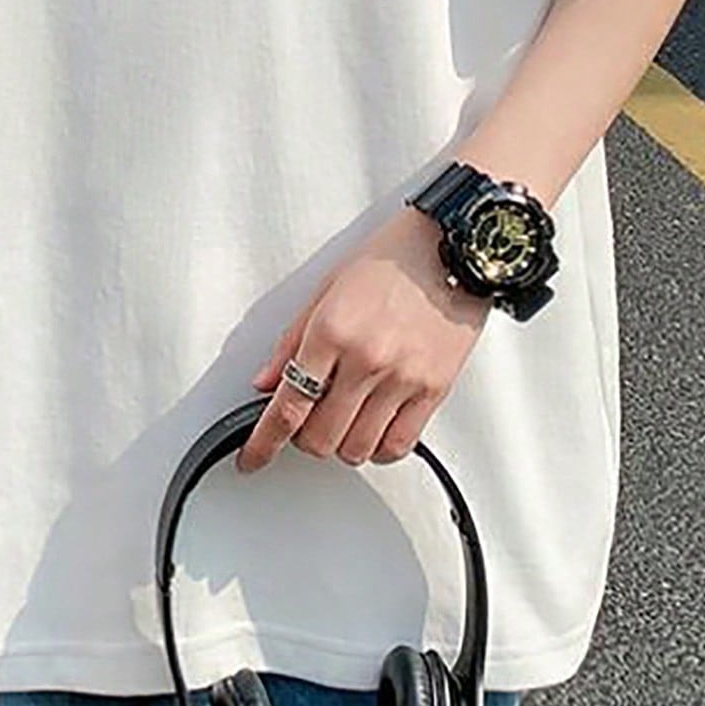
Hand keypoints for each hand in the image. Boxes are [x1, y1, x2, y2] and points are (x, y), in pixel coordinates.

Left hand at [235, 206, 492, 473]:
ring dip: (341, 445)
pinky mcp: (434, 389)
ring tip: (342, 419)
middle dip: (303, 440)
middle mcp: (366, 359)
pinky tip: (373, 429)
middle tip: (305, 422)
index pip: (288, 406)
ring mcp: (402, 378)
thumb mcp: (325, 288)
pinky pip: (399, 445)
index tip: (252, 458)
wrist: (452, 247)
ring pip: (358, 449)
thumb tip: (266, 382)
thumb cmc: (391, 259)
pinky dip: (379, 449)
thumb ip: (291, 341)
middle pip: (321, 437)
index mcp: (331, 331)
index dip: (263, 443)